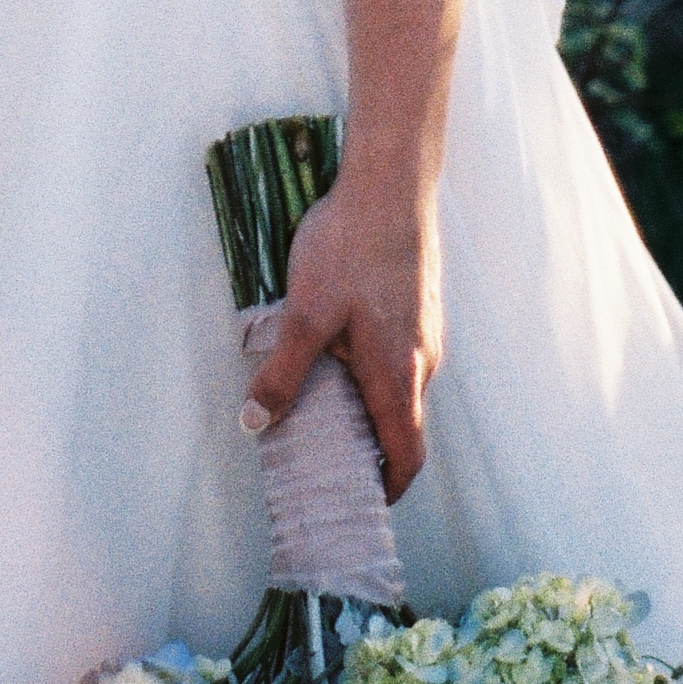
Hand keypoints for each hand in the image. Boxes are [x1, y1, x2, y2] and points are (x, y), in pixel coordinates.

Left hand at [240, 175, 440, 501]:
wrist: (392, 182)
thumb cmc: (351, 246)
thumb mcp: (306, 314)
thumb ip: (283, 373)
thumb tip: (255, 425)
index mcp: (399, 375)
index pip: (407, 455)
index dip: (388, 487)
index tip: (360, 500)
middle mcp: (424, 360)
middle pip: (404, 424)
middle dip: (370, 446)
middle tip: (327, 454)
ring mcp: (427, 330)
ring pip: (402, 385)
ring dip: (370, 402)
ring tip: (324, 399)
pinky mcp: (421, 303)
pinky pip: (402, 353)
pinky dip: (376, 369)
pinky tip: (340, 344)